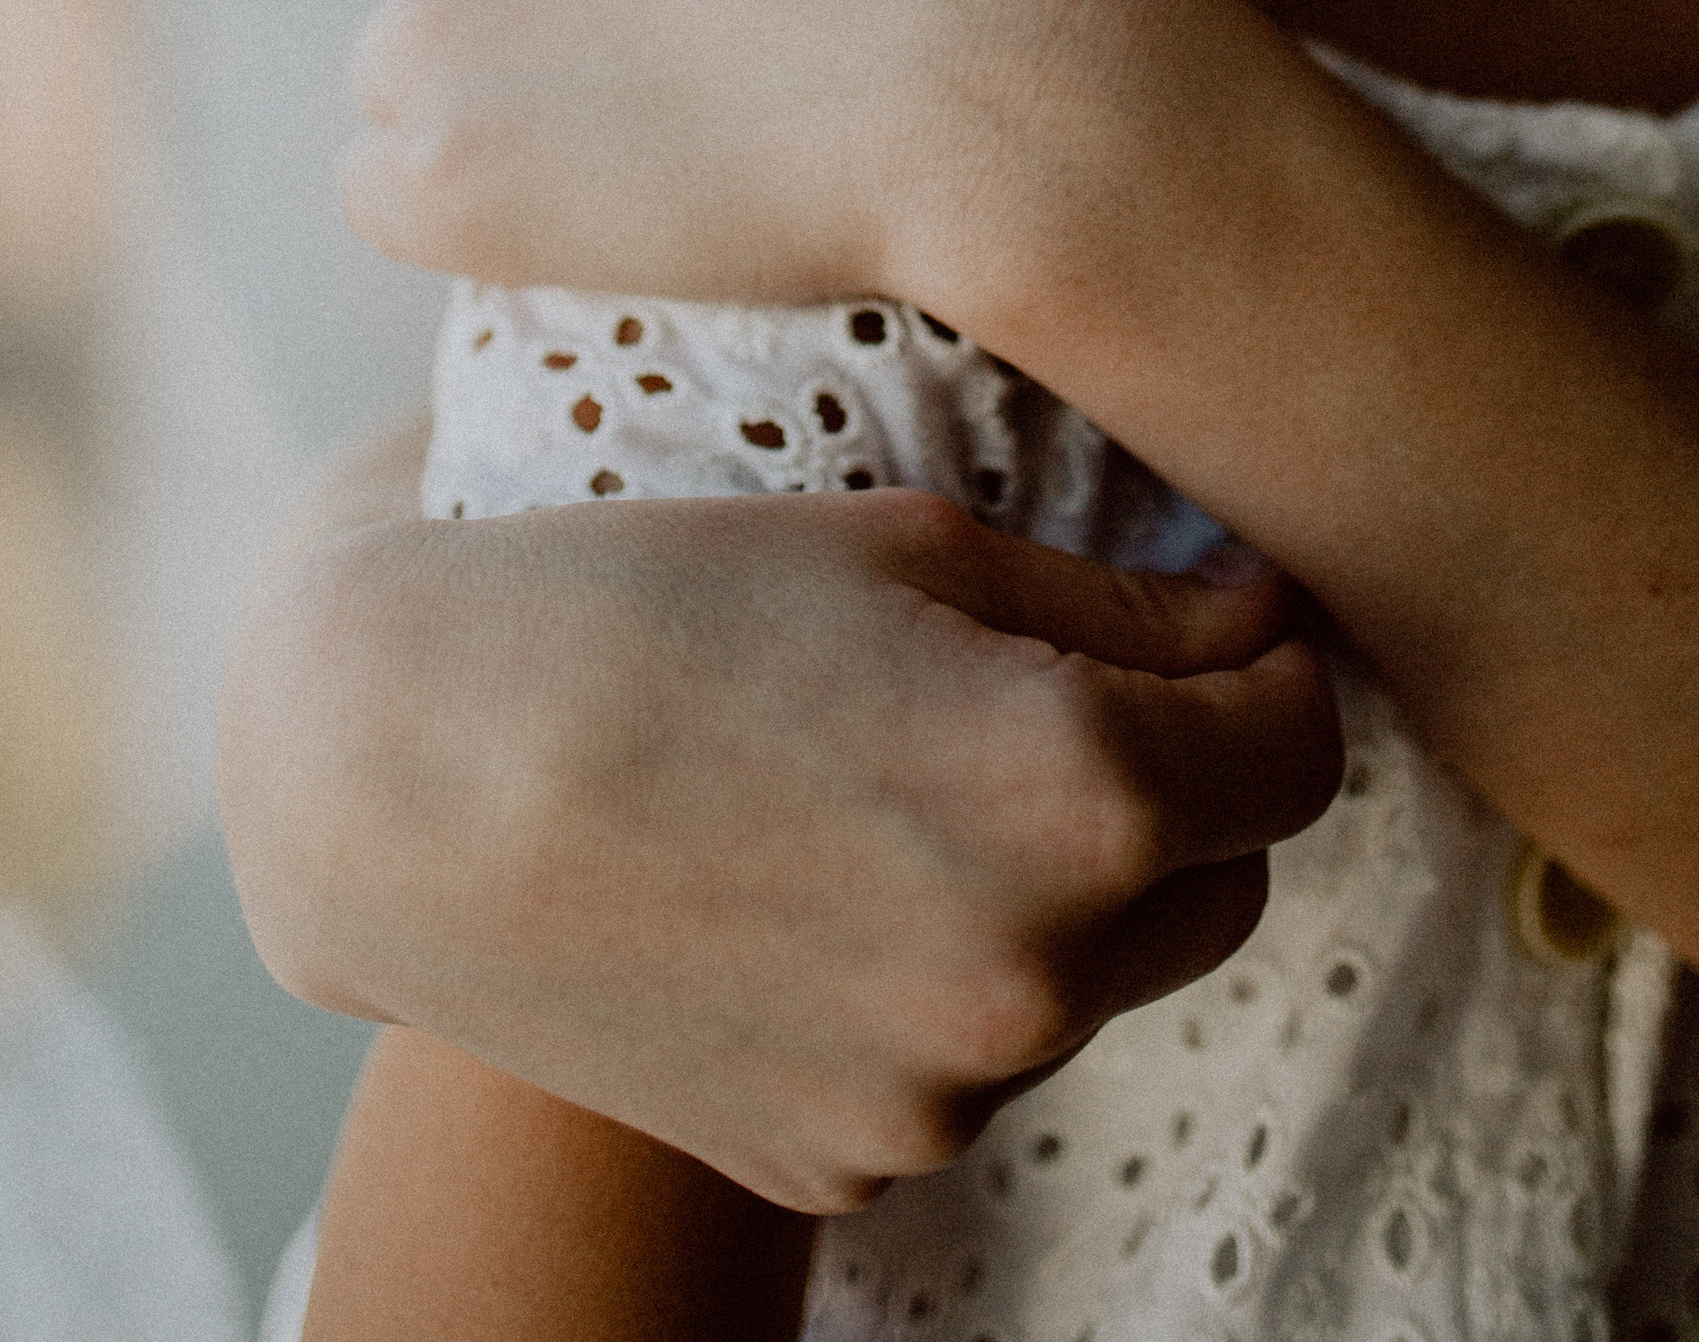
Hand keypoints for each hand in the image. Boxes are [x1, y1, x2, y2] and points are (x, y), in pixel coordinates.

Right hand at [220, 461, 1342, 1211]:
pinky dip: (933, 975)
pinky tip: (811, 873)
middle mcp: (1033, 974)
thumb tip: (1256, 619)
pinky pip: (961, 1057)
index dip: (1265, 664)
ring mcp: (936, 1095)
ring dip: (1053, 883)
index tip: (1213, 613)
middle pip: (1225, 878)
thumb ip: (1116, 598)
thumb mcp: (901, 537)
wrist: (397, 777)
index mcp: (1077, 792)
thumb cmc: (642, 598)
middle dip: (1181, 779)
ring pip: (1093, 973)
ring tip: (889, 770)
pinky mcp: (843, 1161)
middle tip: (1049, 680)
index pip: (1302, 743)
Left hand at [341, 0, 1160, 308]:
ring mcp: (420, 39)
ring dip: (497, 124)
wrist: (974, 60)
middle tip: (667, 67)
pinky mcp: (437, 180)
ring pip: (409, 95)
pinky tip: (596, 210)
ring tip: (652, 142)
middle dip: (515, 27)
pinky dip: (473, 220)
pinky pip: (391, 203)